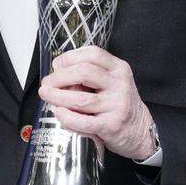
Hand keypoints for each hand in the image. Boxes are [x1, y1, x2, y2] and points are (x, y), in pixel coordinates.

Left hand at [38, 45, 155, 160]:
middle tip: (47, 83)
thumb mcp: (111, 81)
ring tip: (47, 95)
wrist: (139, 130)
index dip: (69, 57)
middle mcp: (120, 84)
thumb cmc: (118, 103)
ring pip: (80, 98)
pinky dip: (67, 117)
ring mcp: (117, 105)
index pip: (93, 54)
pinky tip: (59, 112)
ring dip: (57, 96)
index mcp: (119, 68)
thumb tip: (57, 73)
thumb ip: (89, 74)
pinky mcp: (112, 125)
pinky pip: (83, 121)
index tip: (57, 65)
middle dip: (59, 77)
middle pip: (83, 72)